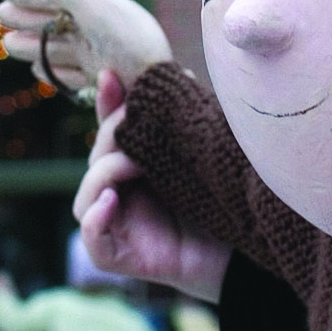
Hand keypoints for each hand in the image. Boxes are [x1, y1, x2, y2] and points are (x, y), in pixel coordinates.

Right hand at [0, 0, 172, 94]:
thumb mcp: (94, 4)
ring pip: (57, 49)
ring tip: (9, 43)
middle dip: (27, 17)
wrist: (151, 86)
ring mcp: (97, 56)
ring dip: (33, 45)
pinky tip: (39, 70)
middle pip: (54, 21)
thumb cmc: (125, 40)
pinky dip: (53, 71)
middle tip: (2, 14)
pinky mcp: (99, 82)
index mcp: (97, 6)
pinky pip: (70, 75)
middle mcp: (96, 30)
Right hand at [71, 72, 230, 301]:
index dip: (108, 104)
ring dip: (104, 174)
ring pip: (87, 196)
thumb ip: (181, 126)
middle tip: (139, 123)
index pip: (111, 131)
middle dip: (113, 136)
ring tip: (135, 165)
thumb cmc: (223, 206)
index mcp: (135, 167)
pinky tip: (112, 201)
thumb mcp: (199, 159)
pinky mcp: (118, 257)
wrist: (244, 257)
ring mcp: (116, 226)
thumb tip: (179, 72)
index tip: (113, 75)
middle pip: (97, 159)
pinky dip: (95, 219)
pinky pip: (92, 240)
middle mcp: (120, 194)